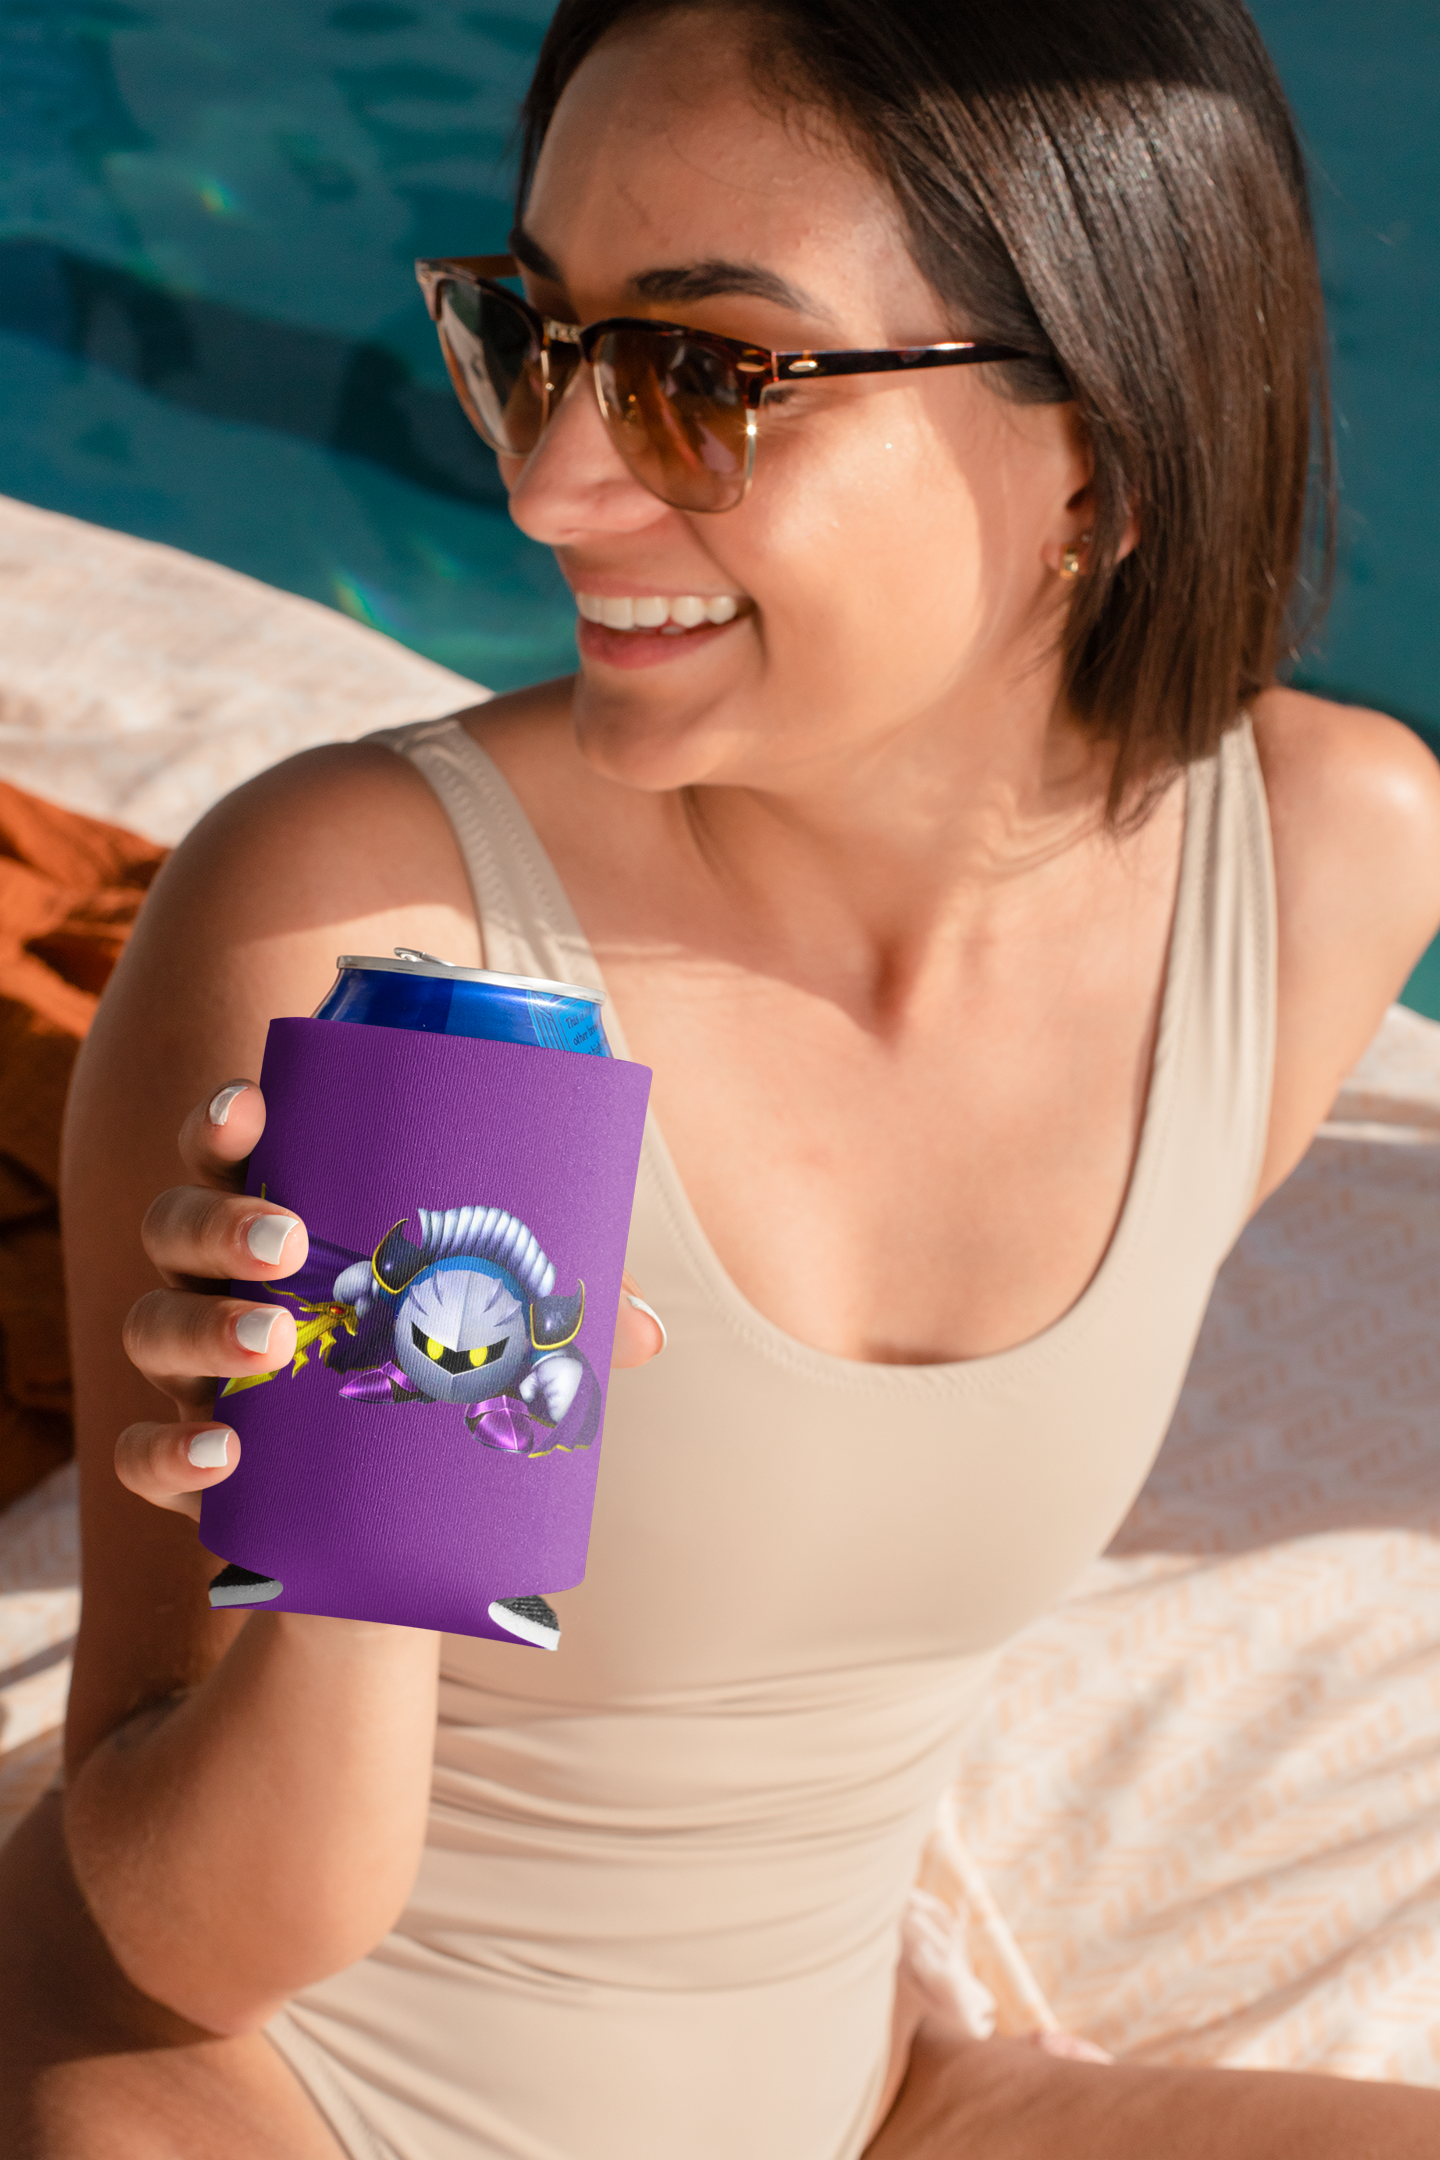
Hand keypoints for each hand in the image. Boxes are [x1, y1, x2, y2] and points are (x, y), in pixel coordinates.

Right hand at [115, 1084, 667, 1522]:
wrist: (399, 1542)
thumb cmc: (444, 1389)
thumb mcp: (505, 1342)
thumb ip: (566, 1319)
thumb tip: (644, 1330)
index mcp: (284, 1228)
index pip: (228, 1154)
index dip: (223, 1121)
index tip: (254, 1107)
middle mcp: (221, 1289)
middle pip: (175, 1226)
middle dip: (217, 1221)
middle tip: (285, 1243)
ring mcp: (197, 1377)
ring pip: (149, 1326)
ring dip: (199, 1324)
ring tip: (269, 1340)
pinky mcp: (193, 1469)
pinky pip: (142, 1456)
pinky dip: (169, 1453)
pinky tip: (221, 1454)